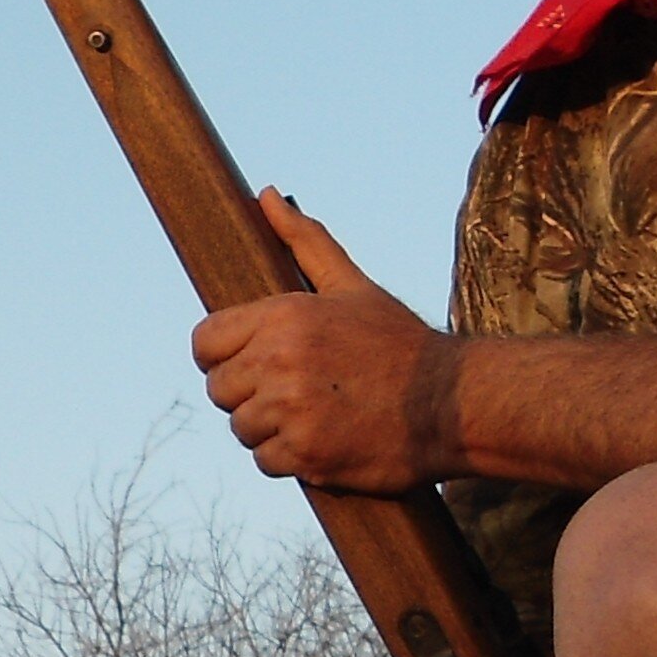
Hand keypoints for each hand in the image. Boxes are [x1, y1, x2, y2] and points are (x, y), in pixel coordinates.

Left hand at [189, 193, 461, 491]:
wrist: (451, 404)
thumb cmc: (401, 344)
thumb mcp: (353, 285)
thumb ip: (305, 241)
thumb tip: (267, 194)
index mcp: (283, 317)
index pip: (205, 342)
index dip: (221, 355)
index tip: (249, 362)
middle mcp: (279, 363)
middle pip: (219, 389)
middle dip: (248, 393)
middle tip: (292, 391)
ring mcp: (290, 412)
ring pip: (240, 428)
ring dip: (268, 428)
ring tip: (311, 415)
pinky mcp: (306, 455)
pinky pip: (265, 461)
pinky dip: (289, 457)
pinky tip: (322, 439)